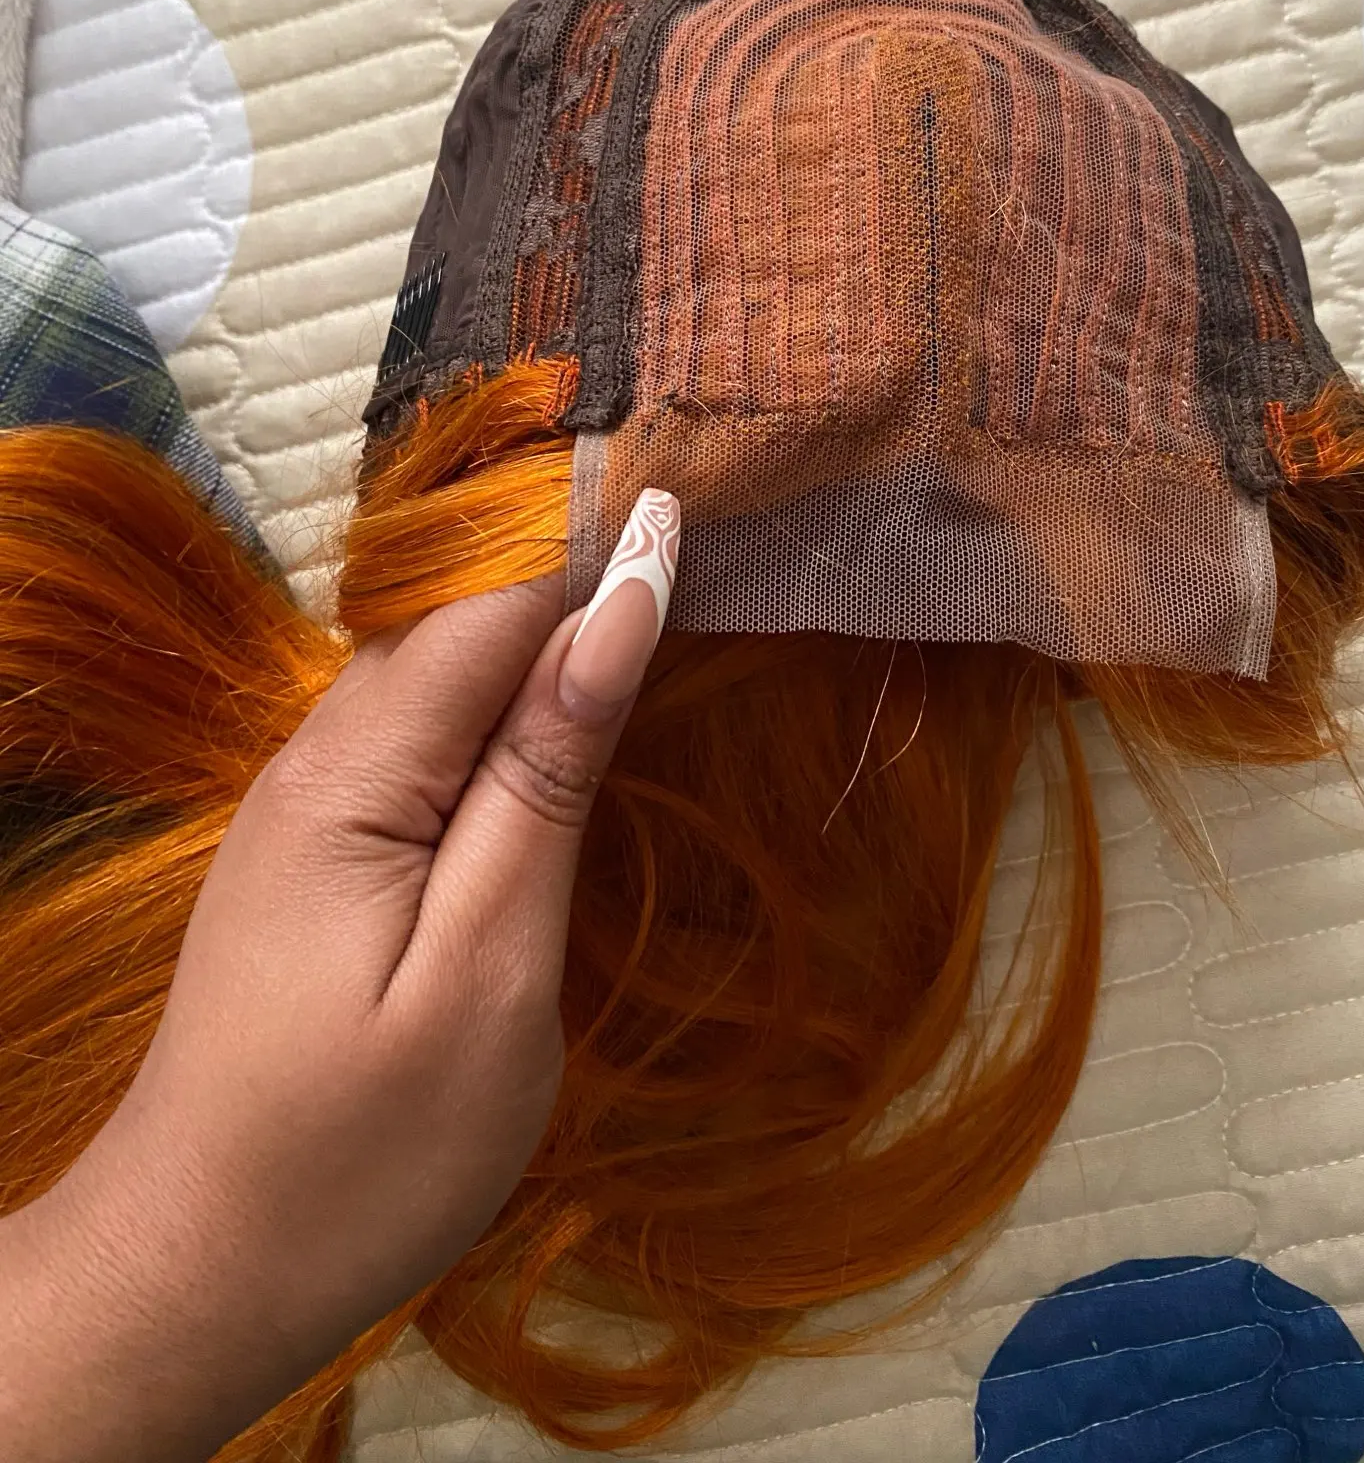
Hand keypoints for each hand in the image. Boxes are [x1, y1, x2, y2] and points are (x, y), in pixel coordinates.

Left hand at [0, 488, 680, 1462]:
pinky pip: (413, 748)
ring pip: (436, 687)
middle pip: (460, 634)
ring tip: (655, 655)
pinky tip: (551, 759)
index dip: (604, 569)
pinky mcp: (309, 860)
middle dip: (575, 606)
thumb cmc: (363, 1151)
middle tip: (709, 590)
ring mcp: (302, 811)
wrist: (200, 1274)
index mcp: (354, 774)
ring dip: (539, 668)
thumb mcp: (487, 969)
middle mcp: (312, 762)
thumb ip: (545, 782)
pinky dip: (495, 733)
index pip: (495, 612)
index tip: (716, 536)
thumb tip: (616, 613)